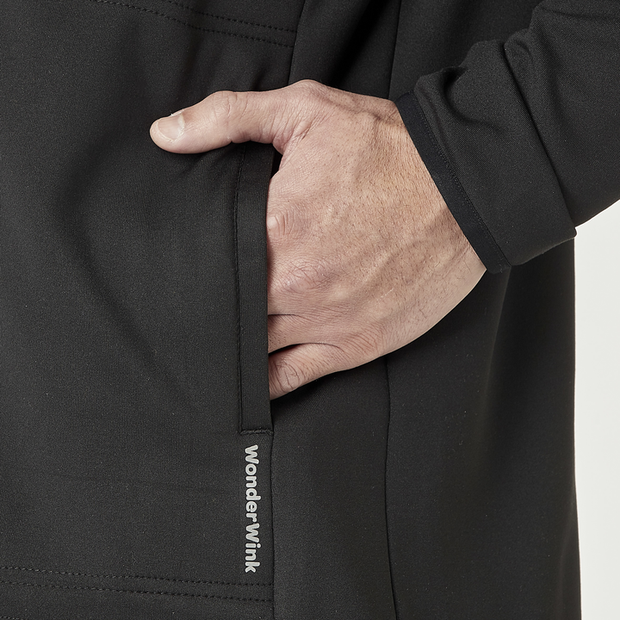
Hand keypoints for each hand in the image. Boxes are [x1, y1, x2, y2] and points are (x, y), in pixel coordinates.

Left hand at [150, 80, 484, 398]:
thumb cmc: (390, 150)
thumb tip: (164, 133)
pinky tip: (245, 380)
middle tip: (186, 306)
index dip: (188, 266)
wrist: (466, 186)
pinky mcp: (357, 344)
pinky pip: (294, 376)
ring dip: (232, 342)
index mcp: (275, 227)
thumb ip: (228, 118)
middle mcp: (295, 284)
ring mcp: (326, 321)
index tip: (176, 267)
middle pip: (228, 309)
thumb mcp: (307, 110)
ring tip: (211, 340)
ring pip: (254, 346)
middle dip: (208, 305)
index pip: (207, 261)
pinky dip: (265, 383)